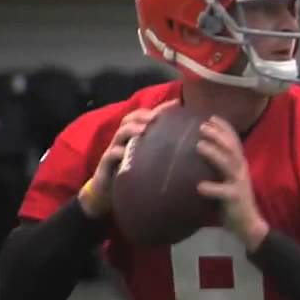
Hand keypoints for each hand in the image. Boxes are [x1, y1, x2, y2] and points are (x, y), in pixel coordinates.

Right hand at [80, 100, 176, 217]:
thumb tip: (193, 149)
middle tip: (155, 117)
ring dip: (131, 129)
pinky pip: (110, 156)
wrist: (109, 195)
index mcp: (136, 137)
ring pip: (120, 134)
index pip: (146, 117)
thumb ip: (166, 154)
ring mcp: (114, 151)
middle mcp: (124, 140)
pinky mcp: (105, 165)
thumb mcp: (152, 163)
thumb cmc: (134, 176)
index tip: (177, 104)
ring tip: (143, 130)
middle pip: (130, 119)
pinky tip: (124, 152)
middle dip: (142, 115)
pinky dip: (116, 152)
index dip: (160, 109)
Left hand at [194, 116, 268, 250]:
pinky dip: (211, 188)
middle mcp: (241, 169)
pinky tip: (199, 186)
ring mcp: (239, 183)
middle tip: (202, 126)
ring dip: (214, 153)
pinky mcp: (235, 198)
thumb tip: (199, 150)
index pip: (234, 140)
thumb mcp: (228, 177)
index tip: (211, 117)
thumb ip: (219, 165)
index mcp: (240, 163)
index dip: (224, 128)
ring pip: (228, 164)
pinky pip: (223, 191)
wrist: (248, 223)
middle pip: (231, 148)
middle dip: (218, 135)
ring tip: (199, 146)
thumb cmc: (233, 198)